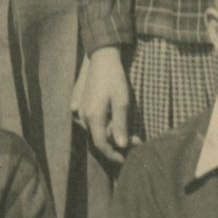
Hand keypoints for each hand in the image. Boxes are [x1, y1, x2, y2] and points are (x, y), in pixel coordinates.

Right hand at [73, 49, 133, 166]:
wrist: (101, 58)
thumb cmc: (114, 79)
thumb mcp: (122, 102)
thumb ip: (120, 125)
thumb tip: (121, 145)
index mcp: (93, 117)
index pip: (101, 145)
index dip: (113, 155)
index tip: (125, 159)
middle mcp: (83, 116)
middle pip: (99, 138)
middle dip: (117, 142)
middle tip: (137, 139)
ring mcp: (80, 110)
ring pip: (95, 130)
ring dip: (111, 133)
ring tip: (129, 129)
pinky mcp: (81, 104)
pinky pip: (91, 121)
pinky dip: (103, 124)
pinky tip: (114, 119)